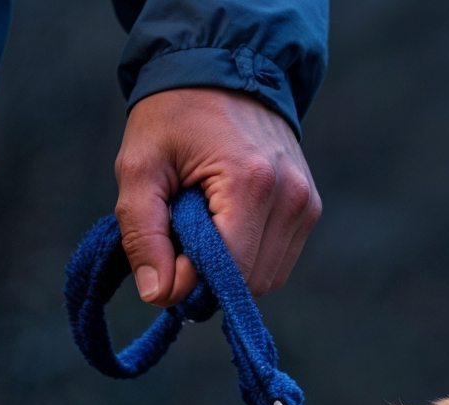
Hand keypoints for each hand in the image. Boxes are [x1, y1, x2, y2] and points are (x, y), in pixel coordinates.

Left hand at [114, 87, 321, 305]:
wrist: (222, 65)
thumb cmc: (174, 112)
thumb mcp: (139, 165)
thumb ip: (142, 232)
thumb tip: (159, 296)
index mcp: (252, 183)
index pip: (230, 272)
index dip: (193, 282)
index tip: (164, 262)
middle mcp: (291, 198)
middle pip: (251, 283)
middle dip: (211, 276)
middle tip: (180, 239)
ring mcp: (306, 204)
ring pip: (268, 278)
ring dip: (230, 268)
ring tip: (205, 223)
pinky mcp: (310, 209)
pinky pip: (278, 260)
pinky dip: (248, 256)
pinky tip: (227, 222)